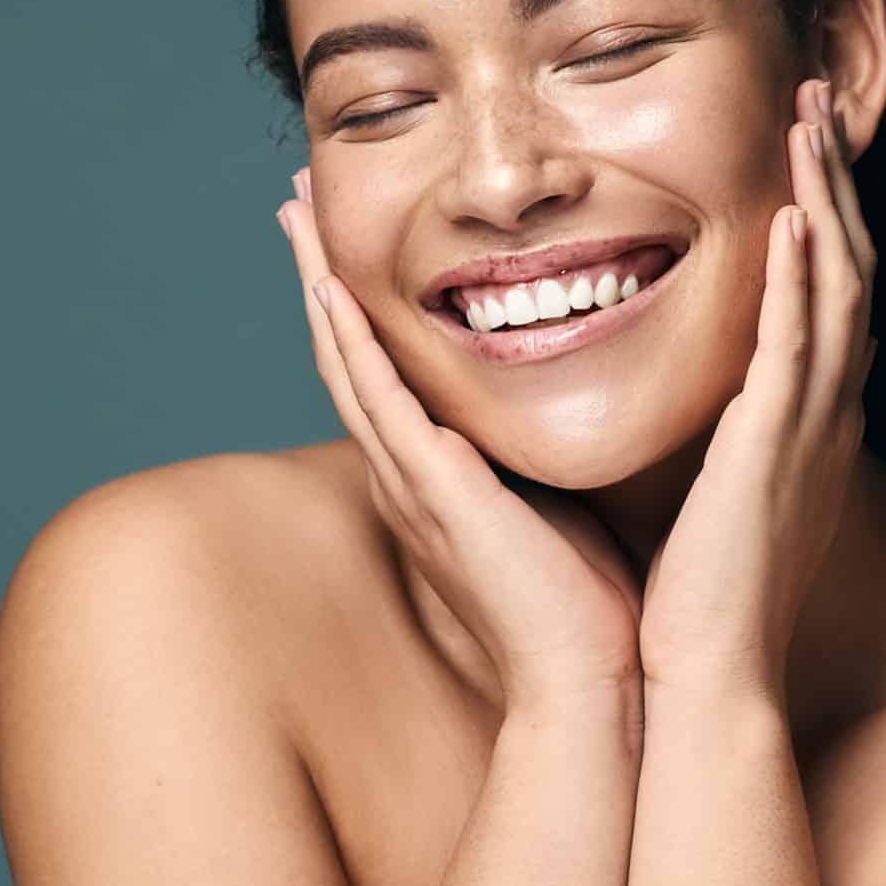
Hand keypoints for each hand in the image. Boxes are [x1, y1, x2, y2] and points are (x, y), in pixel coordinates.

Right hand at [277, 168, 644, 714]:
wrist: (590, 683)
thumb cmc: (587, 603)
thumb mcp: (559, 499)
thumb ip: (544, 451)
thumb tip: (578, 400)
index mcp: (437, 474)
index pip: (385, 370)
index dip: (358, 302)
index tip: (347, 236)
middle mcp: (408, 473)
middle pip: (346, 354)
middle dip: (319, 274)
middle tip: (297, 202)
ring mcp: (411, 482)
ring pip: (347, 363)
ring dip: (318, 286)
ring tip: (295, 217)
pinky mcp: (434, 493)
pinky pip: (379, 402)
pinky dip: (351, 344)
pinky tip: (332, 290)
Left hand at [637, 79, 877, 704]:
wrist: (708, 672)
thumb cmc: (702, 586)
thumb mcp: (720, 484)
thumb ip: (721, 424)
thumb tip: (698, 384)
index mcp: (808, 415)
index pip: (827, 288)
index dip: (822, 208)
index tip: (796, 142)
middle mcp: (826, 409)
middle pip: (846, 265)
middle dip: (833, 177)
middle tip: (812, 97)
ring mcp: (811, 426)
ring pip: (837, 286)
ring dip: (826, 198)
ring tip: (808, 118)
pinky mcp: (778, 447)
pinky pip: (800, 347)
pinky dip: (804, 279)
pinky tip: (795, 217)